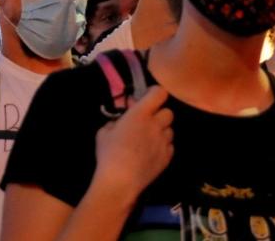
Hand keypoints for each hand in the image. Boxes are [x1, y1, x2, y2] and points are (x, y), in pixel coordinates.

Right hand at [91, 86, 173, 200]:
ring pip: (170, 130)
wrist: (120, 181)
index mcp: (140, 114)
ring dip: (161, 130)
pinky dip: (163, 146)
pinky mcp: (167, 158)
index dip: (154, 93)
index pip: (159, 93)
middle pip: (168, 112)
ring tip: (149, 139)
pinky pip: (170, 146)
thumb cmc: (109, 154)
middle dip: (158, 114)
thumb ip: (115, 121)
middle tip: (147, 121)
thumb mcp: (104, 132)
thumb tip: (121, 121)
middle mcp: (156, 125)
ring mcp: (164, 142)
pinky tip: (151, 152)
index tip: (146, 98)